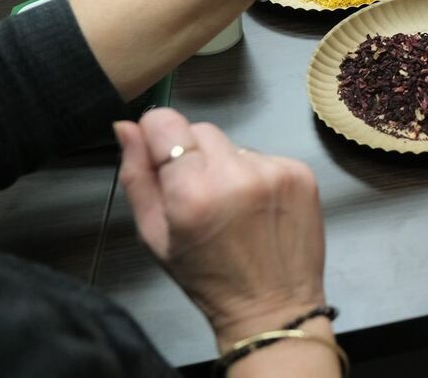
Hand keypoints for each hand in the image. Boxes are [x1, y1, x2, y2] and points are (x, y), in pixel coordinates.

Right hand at [115, 109, 326, 348]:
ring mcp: (274, 170)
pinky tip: (257, 208)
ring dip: (225, 166)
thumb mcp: (155, 236)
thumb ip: (137, 177)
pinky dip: (255, 175)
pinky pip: (264, 157)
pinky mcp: (301, 172)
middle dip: (192, 154)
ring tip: (231, 206)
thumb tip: (127, 126)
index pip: (165, 122)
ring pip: (233, 144)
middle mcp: (236, 173)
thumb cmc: (207, 277)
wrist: (273, 306)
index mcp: (192, 191)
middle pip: (201, 129)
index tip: (159, 155)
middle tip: (197, 195)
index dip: (157, 135)